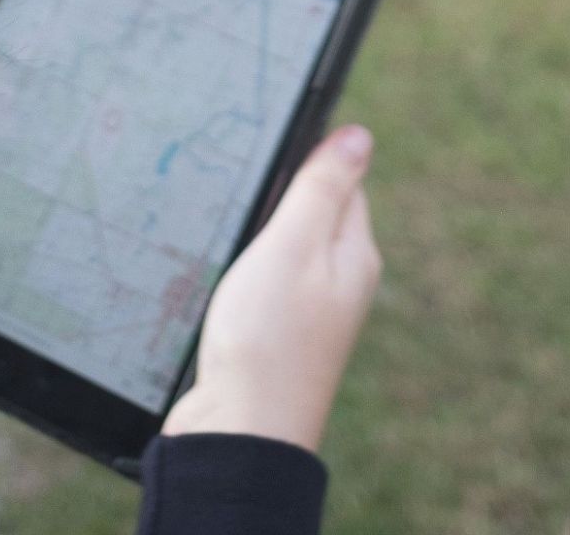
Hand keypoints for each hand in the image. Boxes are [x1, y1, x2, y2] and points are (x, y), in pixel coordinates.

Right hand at [161, 125, 381, 452]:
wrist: (237, 434)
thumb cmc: (266, 338)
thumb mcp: (292, 246)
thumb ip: (322, 189)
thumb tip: (361, 134)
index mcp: (354, 256)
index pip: (342, 181)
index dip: (304, 156)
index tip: (260, 143)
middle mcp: (336, 283)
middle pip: (308, 214)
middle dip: (272, 194)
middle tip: (227, 179)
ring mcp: (304, 313)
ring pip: (278, 248)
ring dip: (248, 233)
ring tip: (213, 223)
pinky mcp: (270, 335)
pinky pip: (257, 281)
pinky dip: (234, 268)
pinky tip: (208, 269)